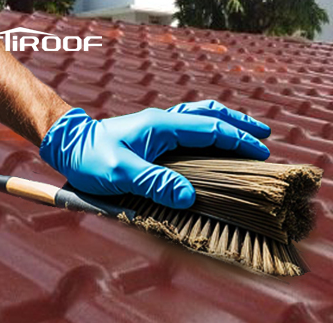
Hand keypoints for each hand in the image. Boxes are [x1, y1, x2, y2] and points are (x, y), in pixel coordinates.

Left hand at [40, 100, 270, 208]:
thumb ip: (154, 183)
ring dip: (226, 124)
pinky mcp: (154, 136)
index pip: (210, 129)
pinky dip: (209, 132)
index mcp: (163, 126)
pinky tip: (213, 144)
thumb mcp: (120, 173)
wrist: (68, 145)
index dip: (237, 140)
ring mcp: (160, 127)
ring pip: (201, 118)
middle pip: (211, 115)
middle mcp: (165, 122)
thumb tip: (187, 197)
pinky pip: (190, 129)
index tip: (260, 151)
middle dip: (239, 124)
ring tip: (246, 133)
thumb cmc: (91, 158)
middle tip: (263, 134)